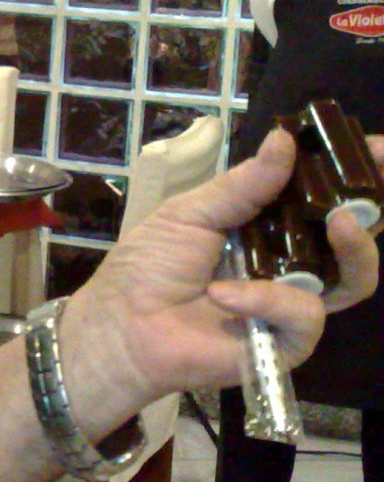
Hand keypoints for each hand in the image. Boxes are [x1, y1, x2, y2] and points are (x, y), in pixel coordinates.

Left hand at [64, 128, 378, 424]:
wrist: (123, 325)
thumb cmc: (150, 267)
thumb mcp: (190, 213)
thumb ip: (241, 185)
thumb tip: (285, 139)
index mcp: (264, 227)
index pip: (317, 198)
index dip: (351, 175)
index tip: (378, 147)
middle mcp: (287, 263)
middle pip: (350, 238)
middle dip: (371, 207)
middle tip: (379, 178)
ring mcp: (291, 303)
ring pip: (353, 279)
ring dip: (355, 248)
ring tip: (340, 221)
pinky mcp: (286, 342)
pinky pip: (304, 315)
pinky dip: (265, 300)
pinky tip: (224, 294)